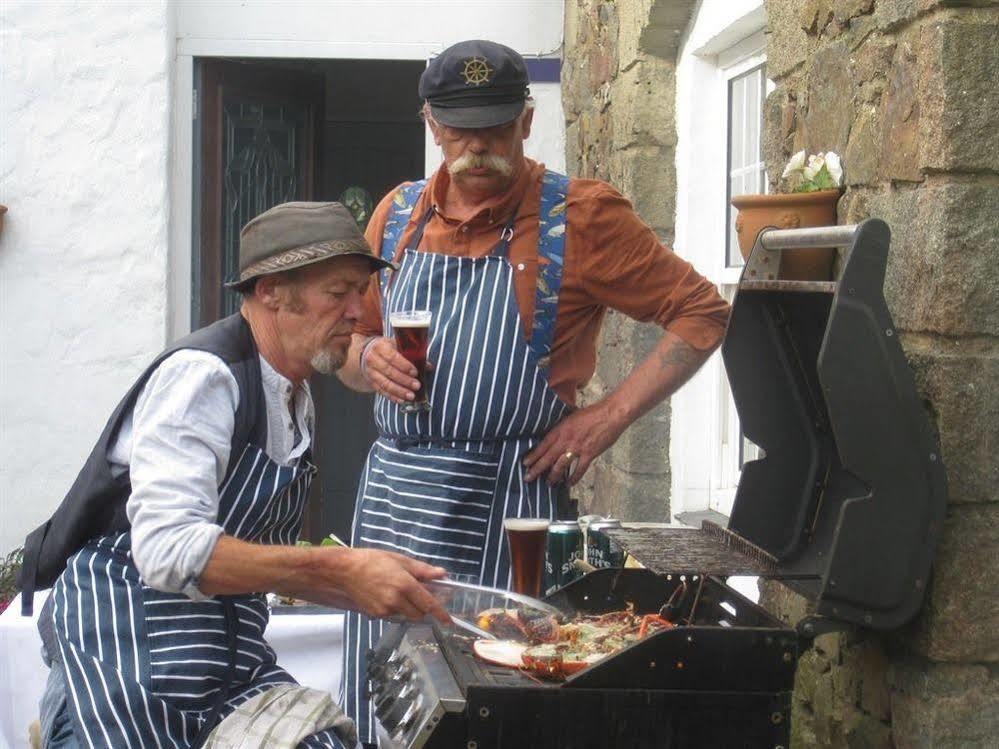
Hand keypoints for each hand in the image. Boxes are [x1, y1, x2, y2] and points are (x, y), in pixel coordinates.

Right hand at [331, 548, 450, 623]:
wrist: (345, 571)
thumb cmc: (372, 561)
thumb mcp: (400, 560)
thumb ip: (422, 570)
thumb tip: (441, 574)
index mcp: (405, 584)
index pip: (429, 604)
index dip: (440, 613)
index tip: (448, 620)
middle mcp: (396, 600)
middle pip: (419, 614)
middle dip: (422, 608)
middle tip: (419, 595)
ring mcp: (385, 610)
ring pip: (405, 615)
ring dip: (408, 608)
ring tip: (398, 591)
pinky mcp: (375, 615)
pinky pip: (392, 615)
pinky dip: (394, 609)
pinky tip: (385, 595)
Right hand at [361, 337, 421, 404]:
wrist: (369, 354)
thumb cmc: (388, 349)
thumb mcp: (398, 346)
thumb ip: (412, 355)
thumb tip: (428, 366)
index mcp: (380, 346)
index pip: (392, 357)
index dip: (404, 365)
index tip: (415, 372)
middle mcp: (372, 359)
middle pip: (389, 371)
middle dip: (404, 380)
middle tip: (417, 385)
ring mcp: (370, 372)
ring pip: (385, 384)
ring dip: (399, 391)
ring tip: (411, 396)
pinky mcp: (371, 382)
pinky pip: (382, 391)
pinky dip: (392, 397)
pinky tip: (402, 400)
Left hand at [522, 402, 627, 485]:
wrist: (610, 414)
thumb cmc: (592, 414)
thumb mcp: (571, 417)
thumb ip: (561, 427)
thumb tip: (553, 434)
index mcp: (560, 429)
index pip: (543, 445)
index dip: (533, 455)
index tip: (525, 463)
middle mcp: (566, 439)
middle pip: (548, 457)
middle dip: (537, 469)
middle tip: (528, 478)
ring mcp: (577, 448)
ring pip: (561, 466)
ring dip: (553, 476)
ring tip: (548, 483)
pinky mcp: (589, 454)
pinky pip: (579, 469)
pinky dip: (574, 478)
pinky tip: (569, 484)